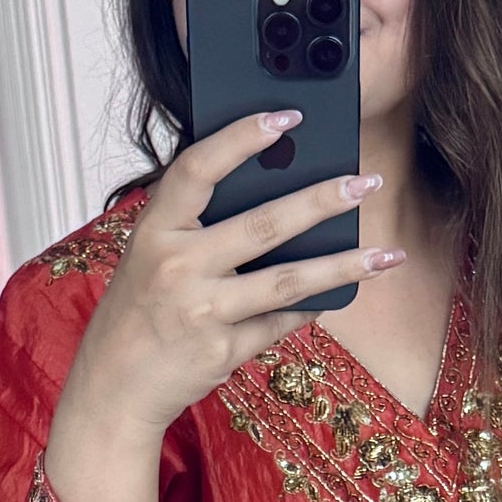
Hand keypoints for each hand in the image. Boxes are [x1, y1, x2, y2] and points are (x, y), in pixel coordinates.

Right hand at [60, 114, 401, 441]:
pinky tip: (342, 292)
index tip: (287, 116)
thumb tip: (276, 190)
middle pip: (262, 223)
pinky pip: (281, 322)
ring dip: (343, 264)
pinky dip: (311, 307)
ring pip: (287, 280)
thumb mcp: (153, 254)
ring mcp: (201, 310)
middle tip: (366, 182)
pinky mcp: (222, 349)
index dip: (241, 137)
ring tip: (386, 253)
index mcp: (155, 229)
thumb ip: (196, 222)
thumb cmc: (140, 309)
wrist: (114, 385)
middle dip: (322, 200)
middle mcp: (177, 265)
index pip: (198, 168)